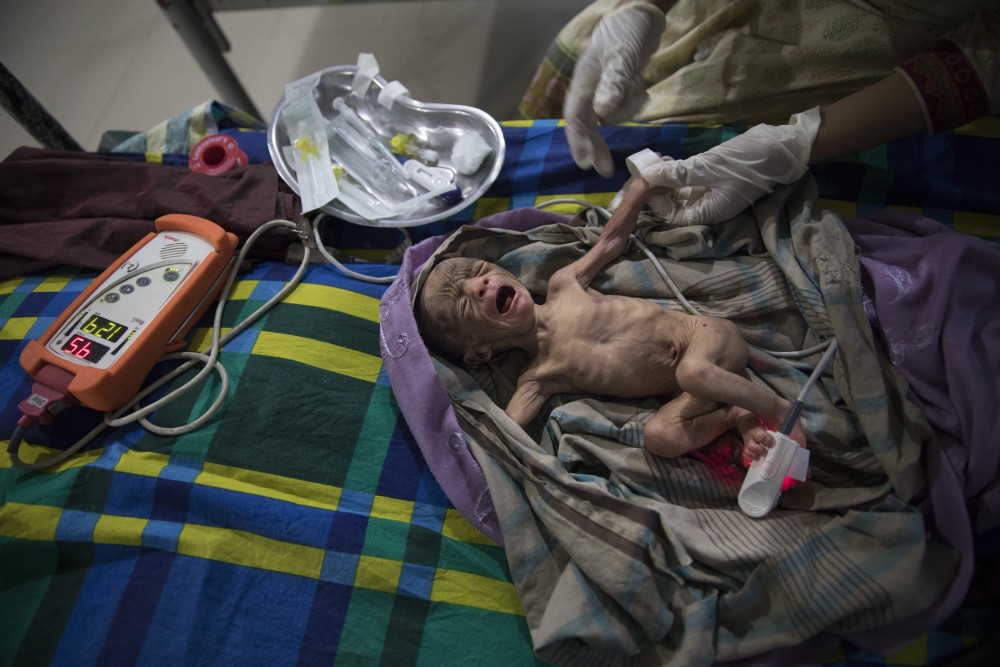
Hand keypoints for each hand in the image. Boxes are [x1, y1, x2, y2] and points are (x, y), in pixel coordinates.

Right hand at [564, 2, 665, 177]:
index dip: (579, 141)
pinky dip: (633, 101)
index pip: (575, 118)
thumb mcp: (622, 57)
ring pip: (610, 115)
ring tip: (638, 87)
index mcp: (583, 83)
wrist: (642, 15)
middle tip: (604, 170)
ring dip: (627, 109)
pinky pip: (623, 106)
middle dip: (595, 146)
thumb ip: (612, 85)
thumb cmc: (627, 33)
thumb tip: (603, 115)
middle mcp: (589, 89)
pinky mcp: (617, 88)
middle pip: (587, 125)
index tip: (585, 163)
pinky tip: (640, 85)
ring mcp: (603, 90)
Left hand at [626, 107, 821, 224]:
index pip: (674, 216)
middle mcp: (710, 207)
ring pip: (682, 192)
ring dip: (668, 179)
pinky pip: (692, 181)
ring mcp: (714, 193)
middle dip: (659, 189)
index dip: (657, 203)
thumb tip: (649, 176)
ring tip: (658, 161)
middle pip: (676, 205)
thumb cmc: (748, 161)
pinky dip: (680, 173)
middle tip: (648, 169)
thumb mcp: (710, 167)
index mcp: (710, 213)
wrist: (783, 146)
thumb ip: (679, 174)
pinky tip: (670, 160)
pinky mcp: (716, 179)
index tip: (645, 183)